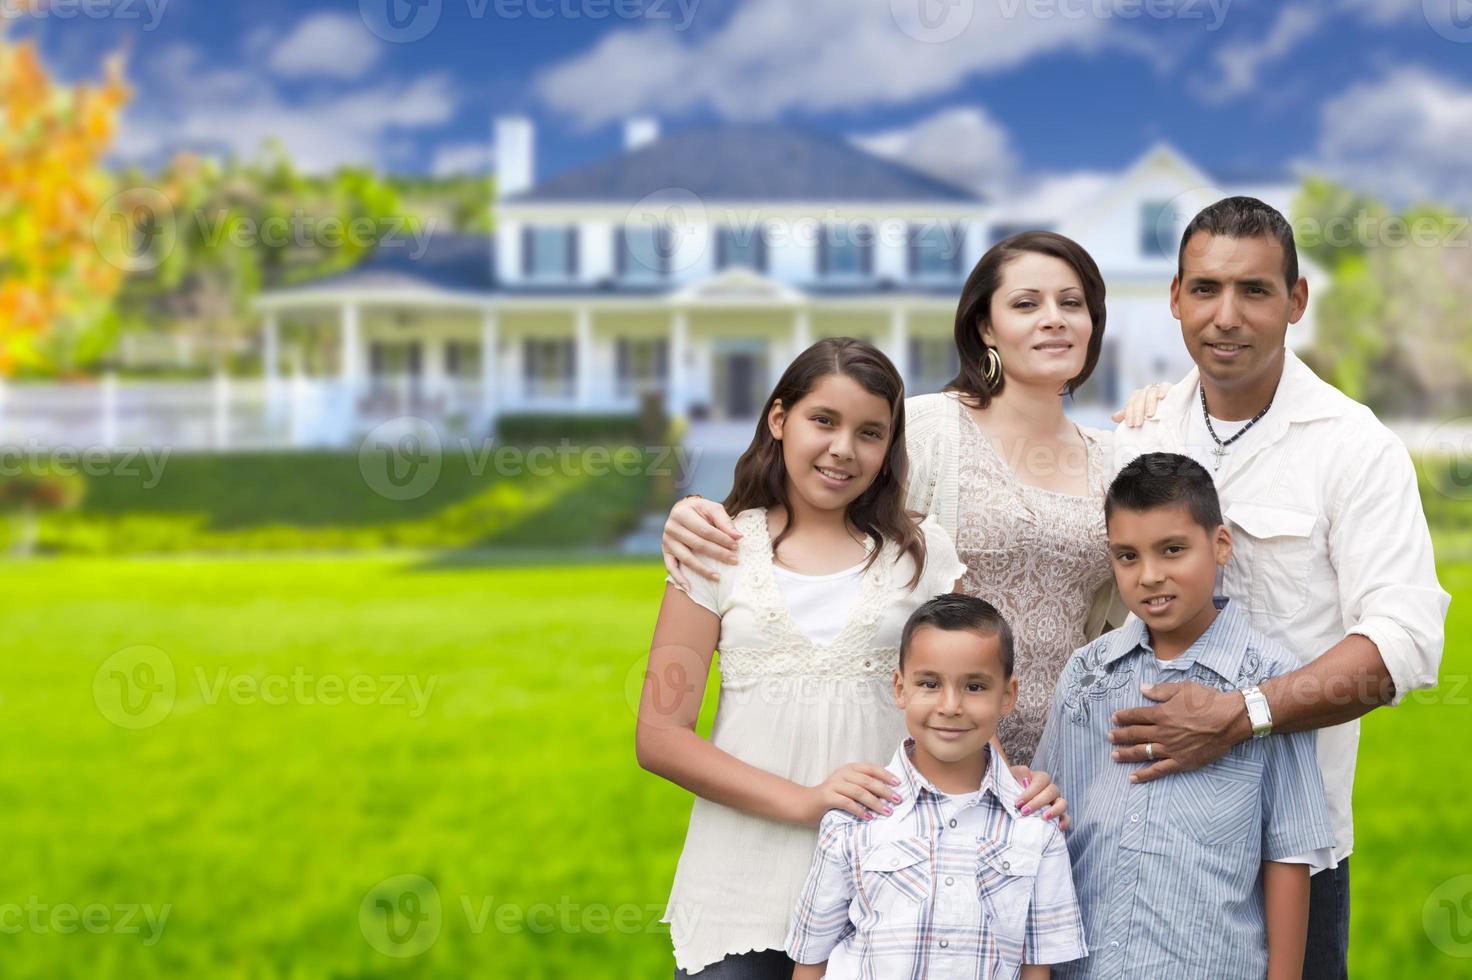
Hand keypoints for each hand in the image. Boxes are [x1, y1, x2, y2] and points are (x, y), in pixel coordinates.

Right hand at [661, 496, 741, 590]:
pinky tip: (689, 588)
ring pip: (686, 558)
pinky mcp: (665, 552)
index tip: (736, 546)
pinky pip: (671, 567)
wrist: (683, 510)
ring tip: (718, 577)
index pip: (705, 530)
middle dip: (718, 554)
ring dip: (703, 570)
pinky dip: (678, 578)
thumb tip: (738, 537)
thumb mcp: (713, 509)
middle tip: (734, 561)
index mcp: (682, 512)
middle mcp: (671, 526)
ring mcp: (667, 540)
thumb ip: (725, 522)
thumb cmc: (701, 510)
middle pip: (697, 544)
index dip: (722, 539)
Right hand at [804, 763, 901, 825]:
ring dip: (875, 802)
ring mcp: (833, 784)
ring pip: (859, 792)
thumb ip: (862, 787)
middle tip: (897, 800)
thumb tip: (887, 794)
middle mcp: (842, 774)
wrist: (804, 804)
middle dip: (884, 791)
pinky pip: (846, 802)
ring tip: (887, 812)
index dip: (885, 775)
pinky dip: (859, 810)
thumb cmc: (831, 798)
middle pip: (867, 780)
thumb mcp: (847, 788)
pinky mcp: (827, 796)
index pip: (870, 768)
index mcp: (849, 769)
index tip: (898, 784)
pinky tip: (868, 817)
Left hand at [1010, 765, 1069, 829]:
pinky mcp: (1058, 815)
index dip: (1030, 792)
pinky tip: (1059, 827)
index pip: (1041, 781)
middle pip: (1052, 791)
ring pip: (1063, 803)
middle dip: (1038, 802)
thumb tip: (1026, 780)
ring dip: (1054, 810)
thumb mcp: (1011, 776)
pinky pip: (1066, 817)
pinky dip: (1065, 822)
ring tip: (1043, 818)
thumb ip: (1018, 773)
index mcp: (1040, 778)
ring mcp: (1056, 802)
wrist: (1012, 801)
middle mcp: (1050, 789)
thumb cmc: (1011, 787)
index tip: (1018, 803)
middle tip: (1024, 811)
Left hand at [1107, 682, 1250, 782]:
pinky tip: (1132, 777)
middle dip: (1120, 736)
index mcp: (1161, 714)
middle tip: (1108, 737)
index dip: (1123, 717)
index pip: (1136, 715)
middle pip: (1135, 734)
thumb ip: (1160, 690)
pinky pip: (1159, 770)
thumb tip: (1142, 688)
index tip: (1114, 719)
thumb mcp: (1183, 688)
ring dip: (1126, 754)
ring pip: (1143, 752)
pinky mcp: (1181, 762)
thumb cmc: (1208, 701)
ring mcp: (1171, 749)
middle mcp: (1162, 732)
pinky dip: (1144, 774)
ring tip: (1114, 755)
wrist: (1229, 719)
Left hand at [1110, 382, 1171, 427]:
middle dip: (1138, 412)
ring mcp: (1156, 388)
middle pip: (1139, 399)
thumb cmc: (1152, 413)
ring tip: (1149, 415)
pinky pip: (1165, 386)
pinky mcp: (1169, 387)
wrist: (1171, 406)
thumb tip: (1113, 418)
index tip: (1130, 425)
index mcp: (1137, 397)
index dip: (1129, 414)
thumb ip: (1128, 415)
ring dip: (1149, 404)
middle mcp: (1145, 391)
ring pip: (1150, 393)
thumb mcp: (1140, 415)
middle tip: (1138, 424)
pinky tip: (1161, 397)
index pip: (1131, 404)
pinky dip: (1162, 390)